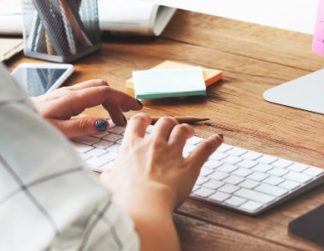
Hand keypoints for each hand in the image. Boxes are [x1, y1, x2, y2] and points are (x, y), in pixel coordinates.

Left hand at [32, 79, 141, 137]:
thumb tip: (103, 124)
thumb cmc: (30, 126)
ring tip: (115, 120)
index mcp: (70, 99)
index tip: (136, 108)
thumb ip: (80, 127)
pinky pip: (86, 94)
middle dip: (118, 100)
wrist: (9, 119)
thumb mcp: (56, 132)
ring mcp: (64, 93)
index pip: (104, 92)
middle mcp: (69, 92)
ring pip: (94, 89)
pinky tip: (96, 116)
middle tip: (126, 118)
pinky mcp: (60, 98)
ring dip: (108, 100)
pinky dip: (98, 101)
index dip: (122, 98)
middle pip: (102, 87)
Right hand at [100, 114, 223, 210]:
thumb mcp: (110, 184)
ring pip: (182, 130)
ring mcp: (172, 153)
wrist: (143, 204)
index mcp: (132, 147)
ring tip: (190, 132)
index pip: (137, 123)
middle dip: (168, 123)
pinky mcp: (189, 165)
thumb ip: (109, 177)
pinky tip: (218, 139)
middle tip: (171, 128)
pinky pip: (204, 149)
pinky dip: (213, 143)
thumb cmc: (125, 196)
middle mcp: (153, 144)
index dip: (143, 120)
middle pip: (164, 122)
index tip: (147, 121)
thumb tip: (105, 177)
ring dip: (187, 129)